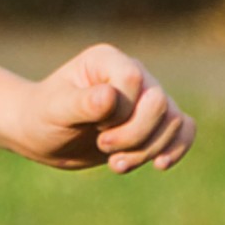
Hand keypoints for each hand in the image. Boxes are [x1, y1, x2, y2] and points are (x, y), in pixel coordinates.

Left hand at [6, 44, 192, 172]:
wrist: (41, 135)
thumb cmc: (42, 116)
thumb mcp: (54, 110)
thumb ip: (82, 103)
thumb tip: (110, 97)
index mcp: (108, 59)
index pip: (133, 81)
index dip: (119, 112)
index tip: (93, 127)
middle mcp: (133, 73)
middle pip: (159, 103)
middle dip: (134, 135)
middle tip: (102, 146)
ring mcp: (145, 97)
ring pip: (172, 121)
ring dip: (147, 150)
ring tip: (116, 164)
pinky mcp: (152, 121)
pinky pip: (183, 129)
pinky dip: (177, 148)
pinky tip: (160, 165)